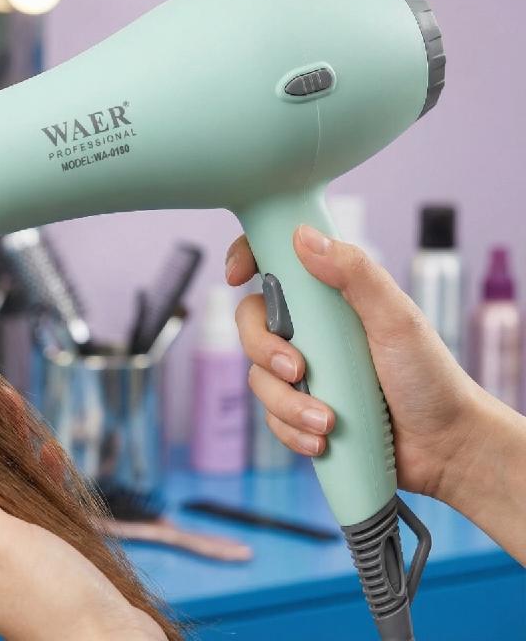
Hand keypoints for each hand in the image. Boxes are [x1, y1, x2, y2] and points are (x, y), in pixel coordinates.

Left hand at [0, 456, 165, 640]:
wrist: (111, 640)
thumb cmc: (54, 598)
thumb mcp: (2, 542)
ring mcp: (17, 558)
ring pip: (6, 495)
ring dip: (11, 455)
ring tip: (15, 410)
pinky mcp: (49, 556)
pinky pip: (37, 508)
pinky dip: (41, 480)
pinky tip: (50, 456)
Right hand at [226, 224, 480, 500]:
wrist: (445, 446)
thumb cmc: (429, 376)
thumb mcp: (396, 318)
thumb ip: (355, 273)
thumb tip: (304, 237)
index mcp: (328, 298)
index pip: (275, 266)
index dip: (246, 259)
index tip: (237, 275)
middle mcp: (310, 330)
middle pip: (250, 324)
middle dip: (264, 350)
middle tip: (298, 369)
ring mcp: (304, 372)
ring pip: (258, 378)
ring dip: (286, 403)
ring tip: (325, 422)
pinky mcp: (302, 411)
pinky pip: (272, 417)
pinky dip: (292, 430)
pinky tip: (321, 439)